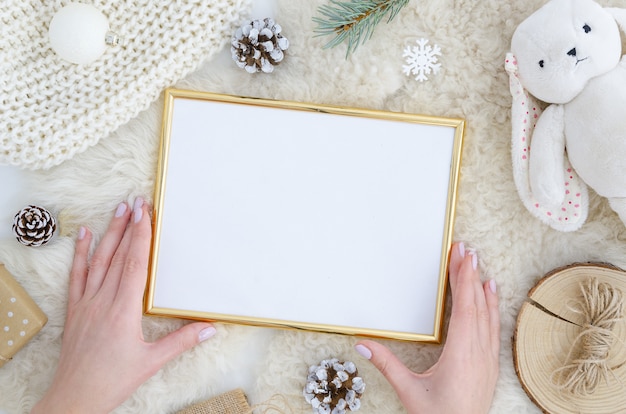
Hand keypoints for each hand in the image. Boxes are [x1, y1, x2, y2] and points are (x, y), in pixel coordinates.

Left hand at [32, 198, 215, 413]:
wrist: (74, 399)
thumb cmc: (111, 381)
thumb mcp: (152, 362)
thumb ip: (182, 341)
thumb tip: (210, 328)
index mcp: (124, 311)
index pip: (135, 265)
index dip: (142, 237)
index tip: (146, 214)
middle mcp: (103, 301)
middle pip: (118, 256)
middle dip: (129, 226)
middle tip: (136, 201)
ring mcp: (86, 303)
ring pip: (99, 261)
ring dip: (109, 233)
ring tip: (117, 209)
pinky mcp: (75, 310)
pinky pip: (77, 276)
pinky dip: (81, 254)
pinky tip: (85, 236)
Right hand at [355, 242, 499, 413]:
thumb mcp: (409, 391)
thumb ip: (387, 365)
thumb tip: (363, 343)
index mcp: (461, 354)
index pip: (464, 308)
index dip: (462, 279)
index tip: (461, 257)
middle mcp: (479, 353)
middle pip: (477, 305)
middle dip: (471, 275)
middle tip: (466, 250)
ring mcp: (487, 359)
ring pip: (488, 316)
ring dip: (484, 290)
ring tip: (480, 267)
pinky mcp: (490, 366)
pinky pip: (493, 329)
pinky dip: (492, 309)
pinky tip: (491, 299)